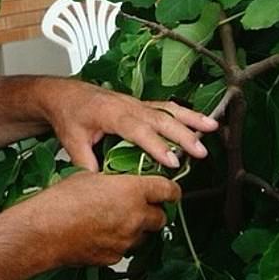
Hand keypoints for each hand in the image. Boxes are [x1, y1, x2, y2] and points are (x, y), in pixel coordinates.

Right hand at [26, 171, 180, 266]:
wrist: (45, 230)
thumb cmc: (63, 200)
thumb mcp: (90, 175)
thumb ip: (113, 179)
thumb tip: (117, 180)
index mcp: (133, 191)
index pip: (168, 190)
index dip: (171, 189)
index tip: (171, 189)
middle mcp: (135, 217)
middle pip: (161, 216)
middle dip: (153, 210)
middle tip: (140, 203)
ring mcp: (126, 240)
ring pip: (144, 234)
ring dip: (137, 226)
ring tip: (116, 217)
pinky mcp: (115, 257)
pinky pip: (126, 248)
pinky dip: (121, 240)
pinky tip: (103, 231)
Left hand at [41, 80, 218, 171]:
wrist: (65, 94)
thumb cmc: (69, 115)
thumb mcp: (72, 141)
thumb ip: (87, 163)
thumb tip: (103, 185)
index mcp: (110, 113)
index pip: (137, 130)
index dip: (155, 145)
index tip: (172, 161)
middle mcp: (128, 105)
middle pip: (159, 118)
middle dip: (181, 135)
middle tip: (200, 152)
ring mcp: (136, 103)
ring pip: (167, 109)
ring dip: (190, 119)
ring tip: (212, 128)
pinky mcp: (141, 105)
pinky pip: (166, 108)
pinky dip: (186, 114)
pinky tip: (203, 122)